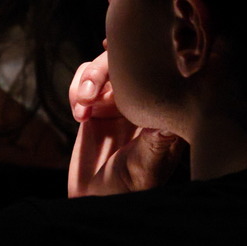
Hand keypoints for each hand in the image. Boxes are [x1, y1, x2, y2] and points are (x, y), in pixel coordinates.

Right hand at [67, 52, 187, 195]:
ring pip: (102, 66)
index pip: (161, 69)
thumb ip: (157, 140)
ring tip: (83, 104)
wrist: (98, 200)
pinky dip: (76, 91)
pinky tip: (80, 115)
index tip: (130, 44)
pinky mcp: (94, 105)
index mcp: (163, 108)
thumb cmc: (130, 187)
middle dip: (104, 68)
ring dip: (88, 79)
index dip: (152, 50)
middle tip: (91, 91)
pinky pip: (83, 81)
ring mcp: (117, 99)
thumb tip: (170, 118)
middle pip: (126, 60)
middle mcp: (142, 98)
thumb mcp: (146, 165)